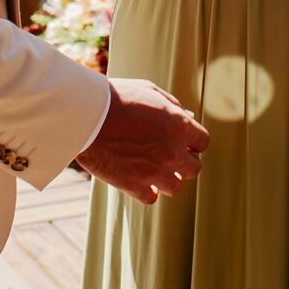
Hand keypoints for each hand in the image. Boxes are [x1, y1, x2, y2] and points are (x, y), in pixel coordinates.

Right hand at [77, 79, 208, 204]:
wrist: (86, 115)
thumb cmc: (116, 98)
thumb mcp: (149, 91)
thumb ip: (172, 106)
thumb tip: (185, 118)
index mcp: (179, 126)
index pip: (203, 143)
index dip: (193, 142)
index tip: (183, 142)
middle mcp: (172, 152)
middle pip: (194, 169)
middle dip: (184, 162)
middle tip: (169, 156)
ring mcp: (154, 172)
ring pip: (176, 187)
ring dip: (168, 178)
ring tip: (154, 169)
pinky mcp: (134, 185)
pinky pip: (151, 197)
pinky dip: (147, 191)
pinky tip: (139, 179)